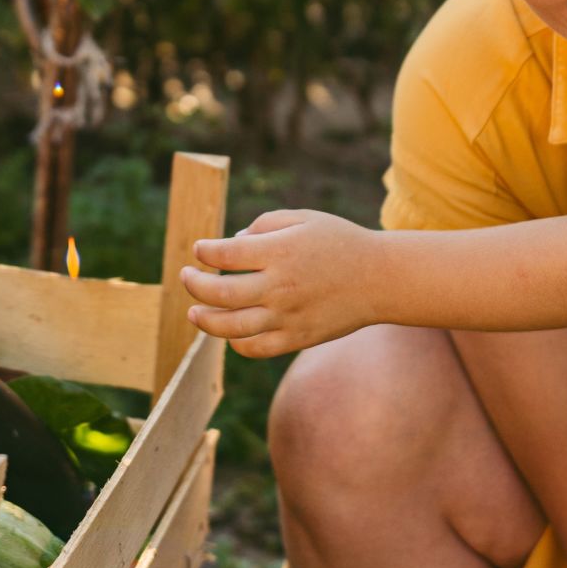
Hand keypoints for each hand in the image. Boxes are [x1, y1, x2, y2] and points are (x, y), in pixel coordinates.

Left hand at [180, 208, 378, 356]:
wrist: (380, 278)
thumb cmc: (339, 242)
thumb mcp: (303, 218)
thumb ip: (263, 225)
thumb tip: (230, 244)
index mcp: (280, 251)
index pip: (223, 255)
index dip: (203, 252)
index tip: (200, 250)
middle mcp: (280, 286)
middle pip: (218, 293)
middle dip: (193, 285)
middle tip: (186, 277)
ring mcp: (287, 316)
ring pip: (231, 327)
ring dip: (205, 320)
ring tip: (194, 312)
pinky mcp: (297, 338)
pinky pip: (256, 348)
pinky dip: (236, 343)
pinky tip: (229, 333)